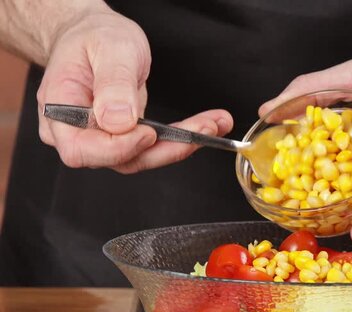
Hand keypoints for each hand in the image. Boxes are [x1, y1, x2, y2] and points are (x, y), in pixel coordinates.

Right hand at [36, 8, 232, 172]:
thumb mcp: (109, 49)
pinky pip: (152, 147)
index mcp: (60, 111)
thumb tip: (118, 121)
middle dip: (166, 148)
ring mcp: (101, 139)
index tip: (149, 132)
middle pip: (119, 159)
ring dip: (181, 144)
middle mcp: (77, 132)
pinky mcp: (124, 138)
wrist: (95, 36)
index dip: (118, 148)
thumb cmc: (94, 38)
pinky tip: (207, 126)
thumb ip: (113, 84)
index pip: (82, 149)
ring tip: (214, 124)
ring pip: (142, 156)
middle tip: (204, 128)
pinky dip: (181, 137)